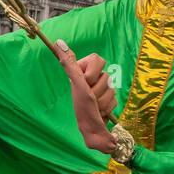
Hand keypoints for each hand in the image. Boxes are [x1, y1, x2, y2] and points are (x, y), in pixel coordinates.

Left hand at [55, 39, 115, 153]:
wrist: (93, 131)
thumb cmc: (82, 107)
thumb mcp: (76, 83)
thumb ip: (69, 63)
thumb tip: (58, 42)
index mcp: (82, 71)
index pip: (97, 59)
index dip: (93, 72)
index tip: (86, 82)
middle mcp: (92, 78)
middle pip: (106, 75)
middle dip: (97, 90)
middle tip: (89, 98)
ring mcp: (102, 88)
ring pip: (111, 87)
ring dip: (101, 101)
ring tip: (93, 108)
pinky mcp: (109, 99)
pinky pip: (115, 97)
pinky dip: (107, 107)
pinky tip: (100, 112)